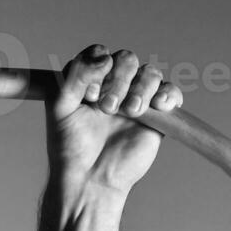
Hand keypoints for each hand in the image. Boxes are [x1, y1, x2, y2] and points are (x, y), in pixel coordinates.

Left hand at [47, 44, 183, 198]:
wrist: (90, 177)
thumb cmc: (70, 145)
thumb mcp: (60, 107)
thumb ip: (75, 76)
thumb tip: (105, 55)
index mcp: (88, 81)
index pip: (100, 53)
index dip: (98, 66)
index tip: (89, 93)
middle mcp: (113, 86)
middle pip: (127, 58)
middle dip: (119, 79)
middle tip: (107, 108)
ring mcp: (136, 99)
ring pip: (149, 72)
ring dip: (140, 88)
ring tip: (129, 112)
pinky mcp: (157, 114)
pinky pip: (171, 92)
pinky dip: (167, 94)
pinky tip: (157, 106)